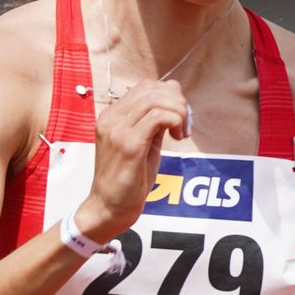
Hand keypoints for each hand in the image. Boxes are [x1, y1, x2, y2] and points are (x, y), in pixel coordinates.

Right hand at [75, 81, 189, 243]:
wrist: (109, 208)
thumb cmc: (128, 179)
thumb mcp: (144, 142)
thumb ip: (157, 118)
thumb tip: (174, 90)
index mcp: (112, 115)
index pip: (145, 87)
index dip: (170, 95)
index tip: (181, 118)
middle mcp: (111, 118)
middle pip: (152, 89)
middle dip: (178, 103)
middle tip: (185, 126)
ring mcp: (117, 130)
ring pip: (156, 100)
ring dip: (179, 112)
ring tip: (182, 133)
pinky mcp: (127, 144)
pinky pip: (158, 117)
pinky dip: (175, 121)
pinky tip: (177, 137)